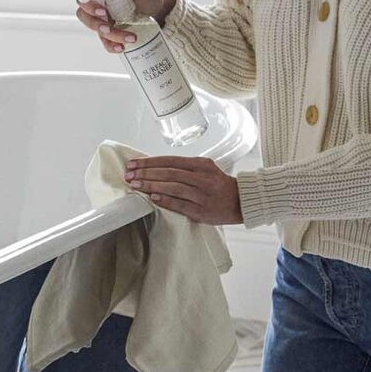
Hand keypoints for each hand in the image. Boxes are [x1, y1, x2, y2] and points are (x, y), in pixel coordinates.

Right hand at [75, 0, 173, 52]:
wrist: (158, 9)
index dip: (88, 7)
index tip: (103, 11)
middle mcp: (98, 8)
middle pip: (85, 18)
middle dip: (96, 24)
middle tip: (109, 27)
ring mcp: (104, 22)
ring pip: (98, 32)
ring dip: (111, 37)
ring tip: (131, 37)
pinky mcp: (112, 35)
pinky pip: (106, 43)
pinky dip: (112, 47)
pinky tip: (122, 48)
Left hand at [123, 155, 243, 224]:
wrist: (241, 202)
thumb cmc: (219, 185)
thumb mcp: (205, 170)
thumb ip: (184, 169)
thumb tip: (154, 169)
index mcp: (201, 164)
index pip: (170, 160)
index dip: (150, 162)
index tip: (133, 163)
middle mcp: (202, 178)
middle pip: (169, 173)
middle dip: (146, 173)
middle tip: (129, 175)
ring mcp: (202, 195)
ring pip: (173, 187)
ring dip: (152, 186)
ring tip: (136, 185)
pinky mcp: (202, 211)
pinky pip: (180, 204)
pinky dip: (166, 200)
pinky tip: (153, 197)